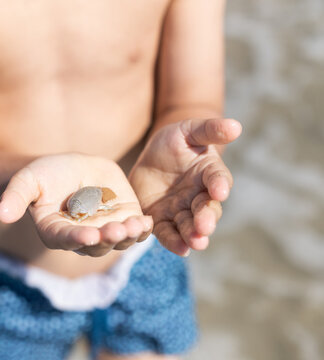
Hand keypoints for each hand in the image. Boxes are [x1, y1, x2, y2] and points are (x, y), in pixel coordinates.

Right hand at [0, 153, 152, 256]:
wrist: (69, 169)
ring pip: (119, 240)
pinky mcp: (123, 217)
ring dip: (128, 236)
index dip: (77, 238)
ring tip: (137, 226)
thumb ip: (15, 197)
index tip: (87, 235)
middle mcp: (82, 236)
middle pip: (97, 244)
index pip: (66, 239)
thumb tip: (1, 215)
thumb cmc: (44, 175)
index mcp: (57, 232)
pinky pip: (135, 228)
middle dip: (107, 238)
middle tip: (116, 230)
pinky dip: (142, 228)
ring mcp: (105, 229)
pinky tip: (148, 223)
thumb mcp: (27, 181)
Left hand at [129, 118, 241, 255]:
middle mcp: (199, 196)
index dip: (219, 185)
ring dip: (193, 235)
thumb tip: (235, 126)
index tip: (220, 190)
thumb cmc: (174, 141)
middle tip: (205, 226)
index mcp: (209, 173)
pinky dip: (174, 242)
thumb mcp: (189, 130)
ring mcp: (181, 210)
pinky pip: (168, 233)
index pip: (217, 179)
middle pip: (206, 210)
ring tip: (196, 243)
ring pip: (189, 226)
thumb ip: (209, 129)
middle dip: (206, 218)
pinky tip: (180, 249)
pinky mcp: (162, 220)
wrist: (150, 158)